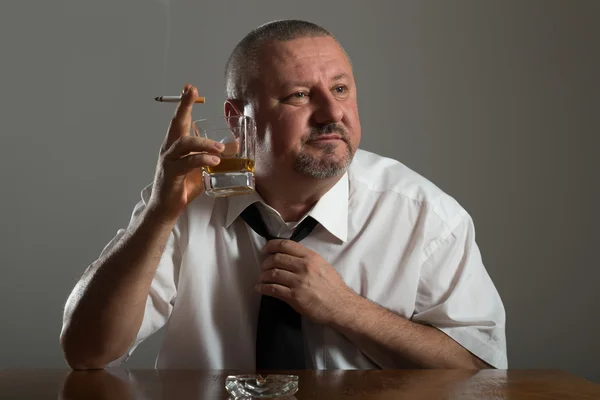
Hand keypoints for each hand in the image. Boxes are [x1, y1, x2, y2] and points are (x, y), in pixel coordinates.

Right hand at [147, 84, 224, 221]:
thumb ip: (214, 156)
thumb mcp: (202, 169)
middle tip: (192, 93)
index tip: (190, 88)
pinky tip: (214, 162)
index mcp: (176, 146)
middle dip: (184, 106)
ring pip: (184, 143)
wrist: (166, 208)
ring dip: (203, 142)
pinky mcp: (172, 174)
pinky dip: (201, 160)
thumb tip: (234, 146)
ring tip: (220, 148)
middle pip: (176, 123)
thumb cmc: (182, 187)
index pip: (181, 121)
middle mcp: (170, 150)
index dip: (185, 104)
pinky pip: (187, 163)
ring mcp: (169, 161)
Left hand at [257, 239, 357, 324]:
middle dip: (266, 262)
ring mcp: (298, 282)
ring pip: (273, 273)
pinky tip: (261, 288)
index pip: (286, 245)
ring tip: (261, 278)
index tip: (265, 250)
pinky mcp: (294, 296)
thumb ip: (307, 259)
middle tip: (263, 267)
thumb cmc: (333, 287)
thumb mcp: (323, 265)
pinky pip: (273, 289)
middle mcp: (304, 267)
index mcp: (311, 257)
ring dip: (263, 276)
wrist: (340, 306)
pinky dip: (264, 288)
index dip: (271, 246)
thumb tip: (290, 257)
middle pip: (276, 258)